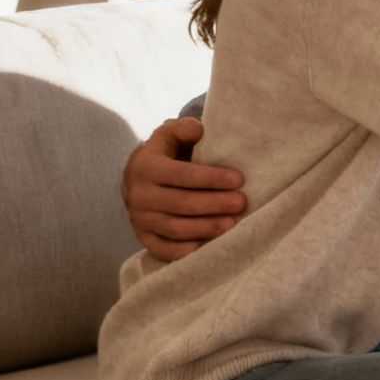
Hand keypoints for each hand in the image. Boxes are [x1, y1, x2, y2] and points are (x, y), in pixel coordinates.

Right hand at [122, 118, 245, 261]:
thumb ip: (183, 128)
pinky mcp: (143, 237)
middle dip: (214, 204)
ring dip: (206, 228)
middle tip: (242, 203)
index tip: (239, 180)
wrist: (137, 178)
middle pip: (181, 204)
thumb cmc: (165, 154)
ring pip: (175, 228)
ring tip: (233, 224)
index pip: (181, 175)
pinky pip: (162, 249)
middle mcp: (139, 195)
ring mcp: (139, 219)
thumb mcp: (170, 134)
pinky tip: (208, 247)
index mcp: (146, 167)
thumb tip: (198, 130)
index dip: (211, 178)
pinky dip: (184, 251)